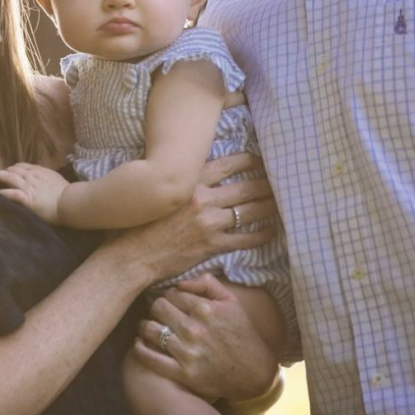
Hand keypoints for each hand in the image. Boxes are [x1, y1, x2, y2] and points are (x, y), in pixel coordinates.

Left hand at [0, 163, 68, 223]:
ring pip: (9, 177)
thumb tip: (42, 178)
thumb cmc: (66, 192)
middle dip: (4, 171)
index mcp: (39, 171)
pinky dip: (2, 193)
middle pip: (14, 170)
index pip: (22, 166)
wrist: (69, 201)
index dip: (14, 168)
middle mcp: (31, 176)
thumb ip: (45, 177)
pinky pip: (10, 193)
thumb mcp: (55, 178)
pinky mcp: (26, 198)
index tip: (9, 170)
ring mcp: (27, 186)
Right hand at [108, 153, 279, 283]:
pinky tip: (271, 231)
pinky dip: (261, 234)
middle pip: (244, 187)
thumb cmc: (140, 223)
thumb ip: (179, 181)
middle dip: (265, 184)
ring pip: (249, 211)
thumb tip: (192, 169)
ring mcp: (210, 223)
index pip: (226, 164)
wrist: (133, 255)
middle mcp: (203, 198)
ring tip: (280, 203)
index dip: (247, 160)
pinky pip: (245, 239)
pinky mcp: (213, 245)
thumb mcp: (159, 192)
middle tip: (279, 182)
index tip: (260, 159)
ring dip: (267, 207)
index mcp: (190, 182)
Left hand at [134, 273, 280, 403]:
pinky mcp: (183, 374)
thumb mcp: (231, 301)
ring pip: (150, 329)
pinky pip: (151, 359)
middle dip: (156, 308)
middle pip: (158, 308)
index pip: (172, 293)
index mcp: (205, 309)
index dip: (169, 296)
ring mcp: (188, 353)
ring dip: (145, 325)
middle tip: (159, 312)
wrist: (254, 372)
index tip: (171, 301)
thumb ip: (207, 283)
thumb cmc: (241, 333)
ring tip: (147, 325)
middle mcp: (194, 329)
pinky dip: (140, 349)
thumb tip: (180, 282)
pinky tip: (140, 343)